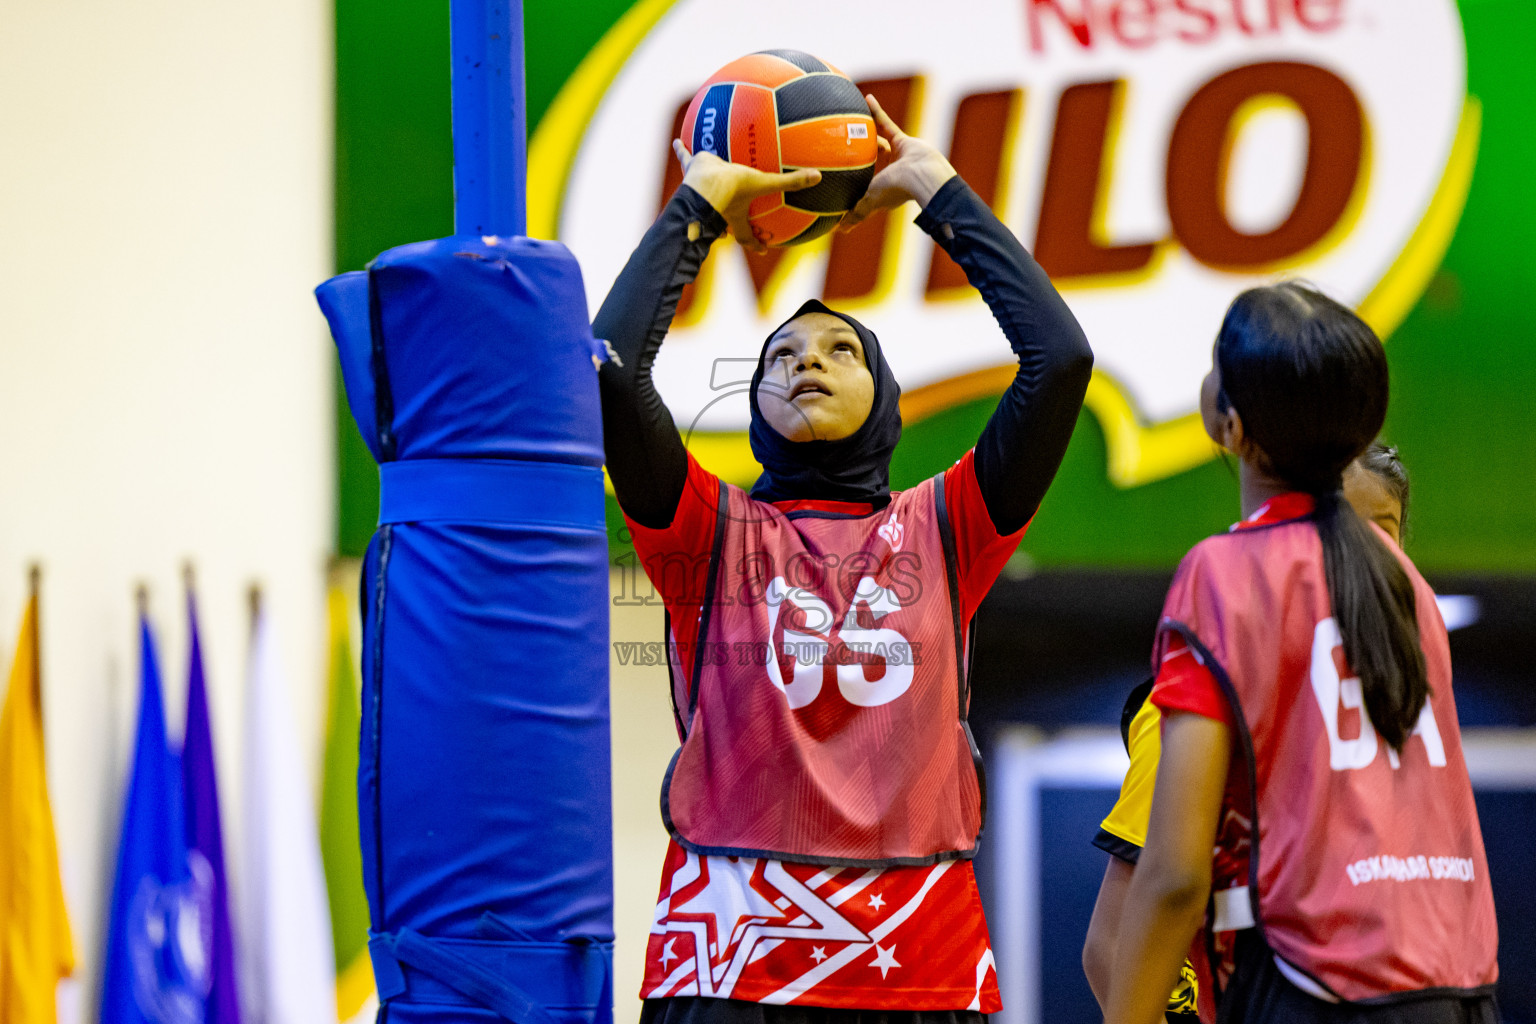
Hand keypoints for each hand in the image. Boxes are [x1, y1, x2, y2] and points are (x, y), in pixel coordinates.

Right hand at [673, 140, 820, 251]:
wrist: (703, 184)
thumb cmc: (732, 190)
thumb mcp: (764, 184)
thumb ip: (790, 182)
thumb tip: (818, 178)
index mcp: (734, 214)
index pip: (746, 235)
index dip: (754, 243)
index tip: (764, 248)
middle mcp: (717, 206)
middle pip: (723, 219)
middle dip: (726, 222)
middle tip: (730, 222)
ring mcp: (701, 191)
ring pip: (703, 193)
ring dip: (705, 188)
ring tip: (702, 176)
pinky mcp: (690, 170)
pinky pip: (686, 158)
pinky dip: (682, 150)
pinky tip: (678, 140)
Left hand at [839, 94, 957, 231]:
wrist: (922, 176)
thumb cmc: (896, 191)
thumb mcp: (869, 202)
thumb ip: (856, 213)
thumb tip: (838, 230)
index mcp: (881, 188)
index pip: (864, 184)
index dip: (855, 181)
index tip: (842, 176)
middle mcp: (888, 172)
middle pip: (869, 161)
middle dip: (859, 155)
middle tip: (842, 144)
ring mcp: (897, 155)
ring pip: (877, 141)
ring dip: (866, 134)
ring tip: (850, 120)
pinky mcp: (902, 140)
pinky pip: (886, 123)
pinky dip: (877, 111)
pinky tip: (865, 98)